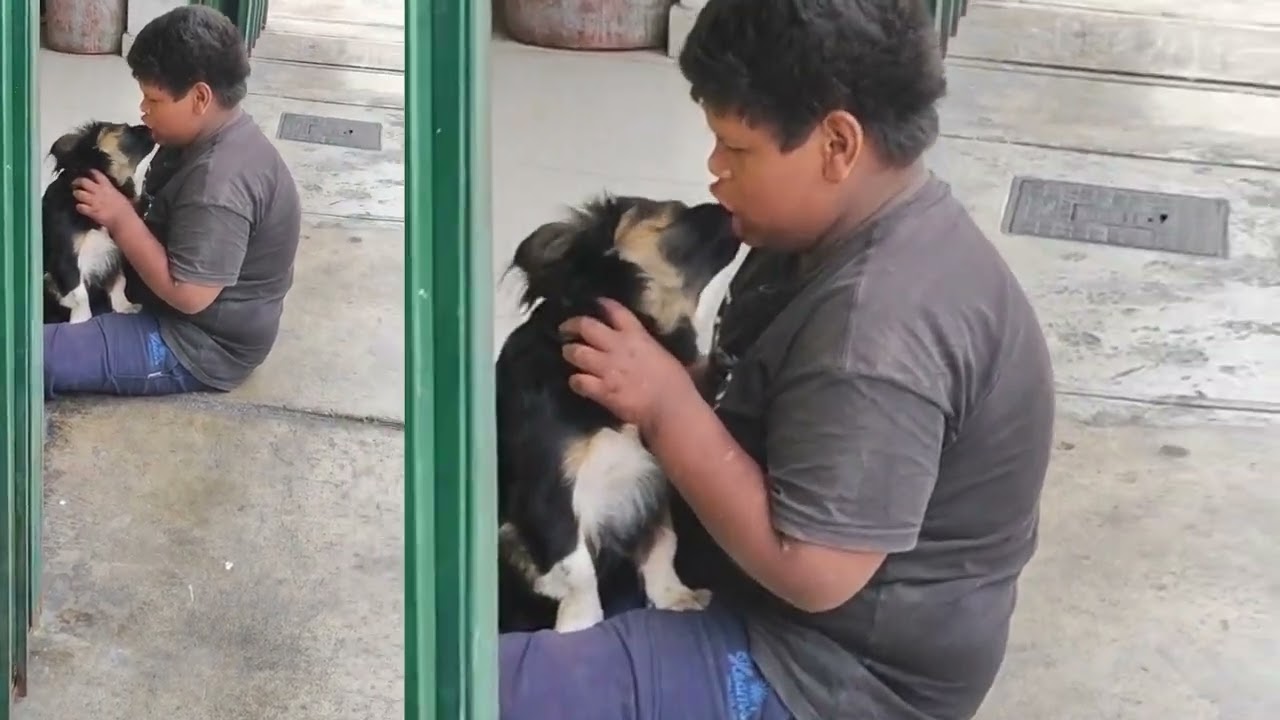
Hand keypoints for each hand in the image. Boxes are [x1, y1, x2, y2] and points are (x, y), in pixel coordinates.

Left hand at [72, 170, 134, 231]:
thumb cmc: (127, 210)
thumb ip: (113, 192)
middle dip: (77, 181)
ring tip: (77, 195)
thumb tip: (111, 191)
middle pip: (83, 181)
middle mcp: (99, 192)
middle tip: (75, 184)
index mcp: (108, 187)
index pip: (97, 174)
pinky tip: (81, 208)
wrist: (124, 221)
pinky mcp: (91, 211)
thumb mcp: (121, 197)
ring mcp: (94, 201)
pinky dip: (79, 207)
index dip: (91, 172)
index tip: (88, 172)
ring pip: (79, 193)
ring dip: (77, 194)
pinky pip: (80, 207)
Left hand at [560, 298, 697, 432]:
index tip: (595, 303)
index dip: (602, 304)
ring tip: (568, 354)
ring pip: (576, 352)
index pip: (615, 311)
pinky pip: (578, 381)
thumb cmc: (676, 383)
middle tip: (565, 329)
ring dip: (570, 352)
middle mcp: (618, 347)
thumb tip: (645, 348)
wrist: (671, 408)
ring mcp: (607, 368)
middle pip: (587, 326)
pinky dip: (575, 381)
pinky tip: (577, 382)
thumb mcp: (663, 354)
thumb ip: (647, 346)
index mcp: (637, 336)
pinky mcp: (602, 390)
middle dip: (572, 325)